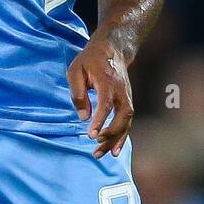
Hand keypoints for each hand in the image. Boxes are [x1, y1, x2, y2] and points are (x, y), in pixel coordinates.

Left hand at [67, 36, 133, 157]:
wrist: (112, 49)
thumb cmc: (90, 60)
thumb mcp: (76, 70)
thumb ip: (78, 93)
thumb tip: (83, 116)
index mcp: (108, 81)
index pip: (106, 104)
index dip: (100, 120)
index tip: (92, 135)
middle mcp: (121, 91)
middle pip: (123, 116)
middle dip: (111, 134)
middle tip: (96, 147)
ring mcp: (127, 97)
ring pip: (127, 121)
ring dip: (117, 139)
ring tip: (104, 154)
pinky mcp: (127, 102)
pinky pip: (127, 122)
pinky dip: (121, 136)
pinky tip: (113, 149)